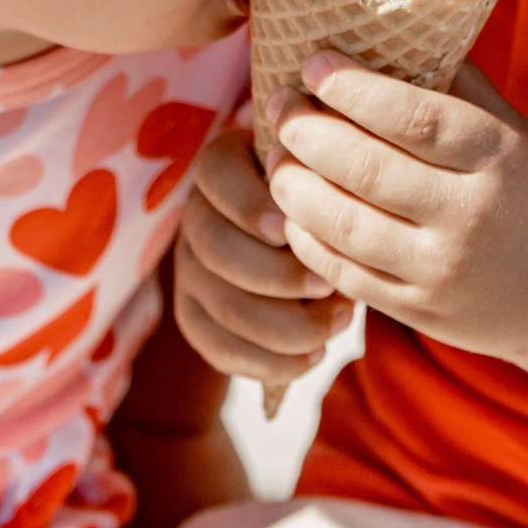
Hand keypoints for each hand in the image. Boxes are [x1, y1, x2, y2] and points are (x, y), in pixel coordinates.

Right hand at [173, 125, 353, 386]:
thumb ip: (326, 192)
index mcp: (223, 165)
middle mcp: (196, 215)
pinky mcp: (194, 317)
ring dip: (286, 325)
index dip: (247, 205)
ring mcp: (189, 269)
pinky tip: (313, 356)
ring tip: (337, 323)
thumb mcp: (326, 184)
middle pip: (215, 247)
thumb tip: (333, 230)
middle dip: (277, 275)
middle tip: (329, 285)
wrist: (301, 252)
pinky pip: (221, 350)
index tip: (287, 228)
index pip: (215, 174)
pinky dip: (271, 362)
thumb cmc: (323, 205)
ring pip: (223, 305)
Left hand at [267, 55, 527, 379]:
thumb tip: (398, 30)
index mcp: (499, 157)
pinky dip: (309, 240)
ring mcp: (442, 270)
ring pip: (346, 225)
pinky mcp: (421, 311)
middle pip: (368, 168)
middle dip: (309, 133)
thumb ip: (463, 90)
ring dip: (296, 187)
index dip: (354, 89)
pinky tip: (294, 212)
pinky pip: (346, 274)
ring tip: (276, 159)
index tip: (313, 64)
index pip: (414, 118)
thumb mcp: (520, 135)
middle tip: (278, 107)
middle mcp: (470, 214)